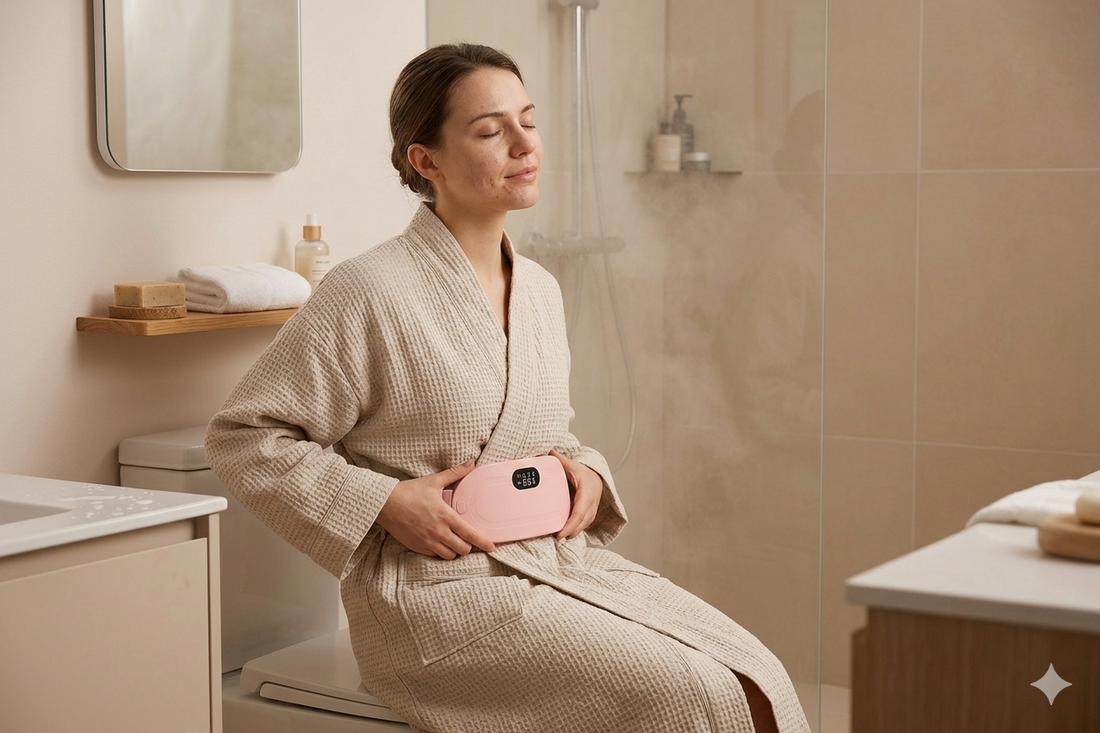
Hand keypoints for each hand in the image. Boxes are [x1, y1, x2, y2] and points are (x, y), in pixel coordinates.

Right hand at [376, 460, 496, 558]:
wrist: (385, 504)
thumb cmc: (409, 492)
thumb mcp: (434, 480)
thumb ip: (455, 473)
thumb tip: (471, 462)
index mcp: (445, 516)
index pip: (470, 534)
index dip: (483, 542)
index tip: (491, 546)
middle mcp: (439, 532)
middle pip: (463, 549)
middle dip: (468, 546)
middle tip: (467, 539)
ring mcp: (428, 542)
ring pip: (450, 555)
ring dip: (454, 550)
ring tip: (454, 541)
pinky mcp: (418, 547)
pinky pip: (435, 556)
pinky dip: (440, 552)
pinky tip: (439, 543)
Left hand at [551, 449, 602, 539]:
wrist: (596, 477)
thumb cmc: (583, 472)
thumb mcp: (571, 465)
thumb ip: (559, 459)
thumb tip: (546, 451)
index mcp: (587, 492)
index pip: (579, 511)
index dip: (570, 524)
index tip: (561, 533)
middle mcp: (592, 502)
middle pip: (582, 521)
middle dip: (570, 531)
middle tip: (557, 537)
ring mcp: (593, 509)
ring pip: (585, 524)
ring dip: (573, 532)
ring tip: (560, 537)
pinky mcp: (591, 514)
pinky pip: (585, 524)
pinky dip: (576, 529)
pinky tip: (567, 534)